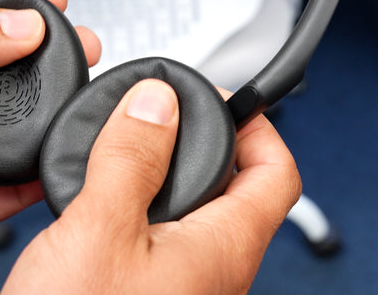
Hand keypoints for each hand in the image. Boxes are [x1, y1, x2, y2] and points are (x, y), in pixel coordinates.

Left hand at [0, 0, 100, 283]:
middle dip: (48, 57)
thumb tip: (21, 28)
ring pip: (11, 133)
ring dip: (48, 120)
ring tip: (80, 104)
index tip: (50, 1)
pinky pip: (1, 193)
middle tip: (81, 48)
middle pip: (5, 71)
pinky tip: (50, 169)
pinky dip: (30, 184)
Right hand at [2, 80, 301, 293]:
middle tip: (171, 118)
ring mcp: (184, 286)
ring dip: (169, 174)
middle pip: (238, 190)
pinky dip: (141, 206)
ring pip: (195, 214)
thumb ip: (131, 160)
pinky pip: (162, 238)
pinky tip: (106, 200)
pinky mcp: (150, 293)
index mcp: (221, 249)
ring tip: (134, 149)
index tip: (227, 101)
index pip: (276, 173)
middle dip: (207, 144)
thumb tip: (156, 102)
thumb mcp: (100, 230)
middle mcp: (214, 272)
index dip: (258, 126)